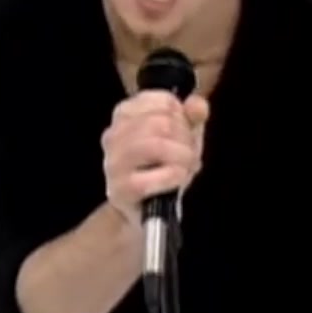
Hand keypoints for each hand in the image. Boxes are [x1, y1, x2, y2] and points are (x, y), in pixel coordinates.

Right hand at [101, 90, 209, 226]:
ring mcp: (114, 162)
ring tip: (184, 168)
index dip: (184, 118)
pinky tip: (176, 180)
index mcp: (125, 112)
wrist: (148, 210)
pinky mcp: (120, 189)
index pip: (164, 101)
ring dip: (182, 158)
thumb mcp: (183, 136)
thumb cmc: (163, 167)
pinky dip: (174, 177)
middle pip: (162, 123)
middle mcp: (113, 134)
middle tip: (188, 156)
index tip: (182, 134)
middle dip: (185, 141)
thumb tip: (198, 105)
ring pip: (157, 145)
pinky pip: (156, 175)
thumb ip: (193, 116)